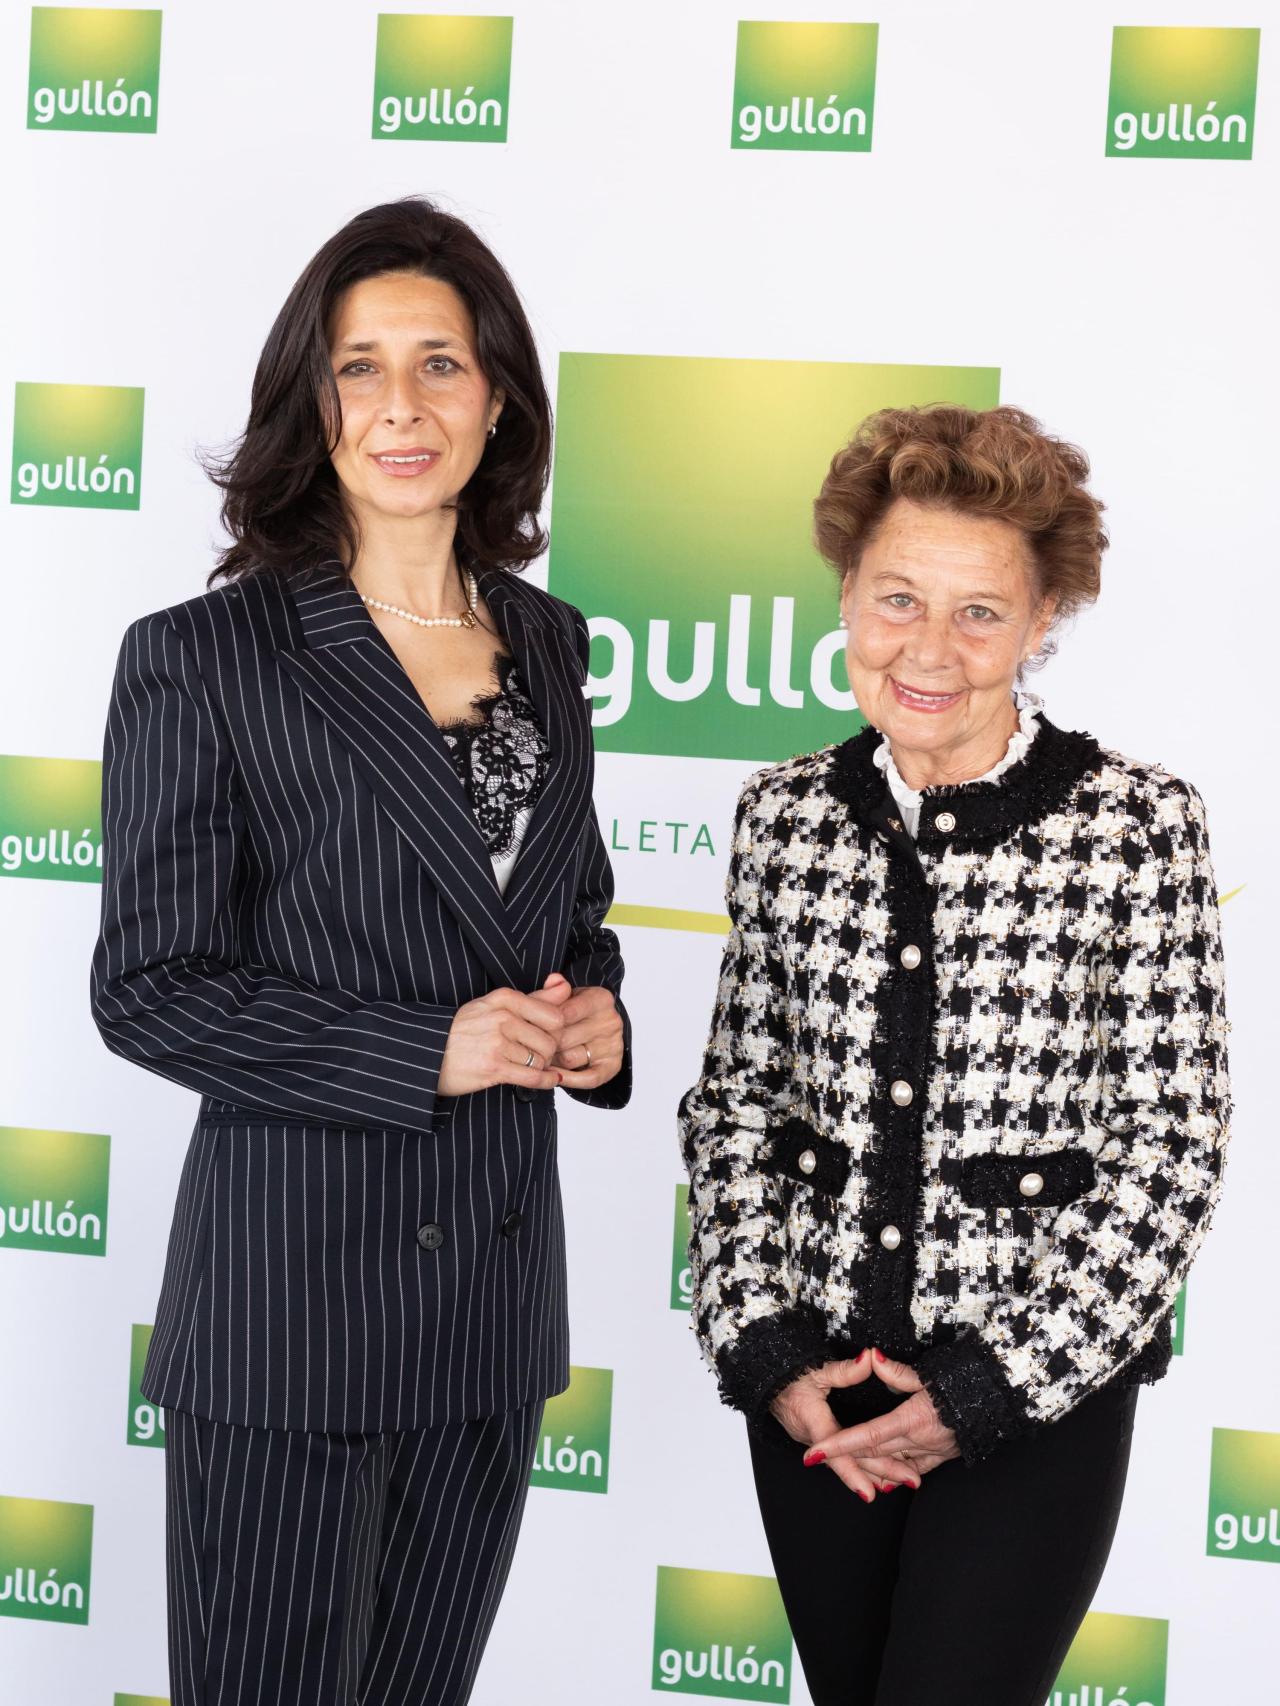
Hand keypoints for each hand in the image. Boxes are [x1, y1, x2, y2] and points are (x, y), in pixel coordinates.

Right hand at [437, 982, 571, 1097]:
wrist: (430, 1053)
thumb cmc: (465, 1029)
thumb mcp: (497, 1005)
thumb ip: (535, 997)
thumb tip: (564, 984)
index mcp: (505, 999)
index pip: (554, 1016)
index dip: (556, 1031)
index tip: (547, 1036)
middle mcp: (502, 1018)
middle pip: (550, 1040)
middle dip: (548, 1052)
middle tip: (537, 1054)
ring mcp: (497, 1044)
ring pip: (541, 1060)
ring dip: (539, 1067)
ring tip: (527, 1065)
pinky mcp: (492, 1068)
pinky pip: (532, 1077)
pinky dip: (545, 1081)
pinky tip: (548, 1079)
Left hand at [532, 975, 624, 1090]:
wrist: (590, 1025)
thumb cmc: (569, 1010)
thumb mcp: (559, 998)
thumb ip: (550, 992)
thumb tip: (553, 980)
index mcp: (601, 998)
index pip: (565, 1013)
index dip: (541, 1024)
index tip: (526, 1029)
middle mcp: (611, 1020)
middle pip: (565, 1038)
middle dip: (542, 1044)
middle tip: (525, 1048)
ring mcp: (614, 1044)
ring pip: (571, 1058)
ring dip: (551, 1061)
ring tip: (537, 1058)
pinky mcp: (613, 1066)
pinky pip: (588, 1078)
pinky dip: (568, 1079)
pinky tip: (552, 1075)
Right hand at [770, 1350, 921, 1501]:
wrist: (767, 1381)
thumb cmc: (789, 1374)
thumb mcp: (816, 1368)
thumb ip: (845, 1369)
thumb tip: (870, 1359)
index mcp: (812, 1419)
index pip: (834, 1447)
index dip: (851, 1471)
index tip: (869, 1493)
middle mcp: (812, 1436)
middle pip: (849, 1460)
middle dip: (879, 1474)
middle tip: (911, 1481)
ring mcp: (814, 1441)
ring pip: (846, 1462)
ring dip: (872, 1473)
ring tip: (901, 1484)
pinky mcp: (817, 1439)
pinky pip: (839, 1458)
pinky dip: (859, 1466)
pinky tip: (877, 1475)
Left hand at [805, 1350, 960, 1491]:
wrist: (996, 1401)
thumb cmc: (960, 1384)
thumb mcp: (927, 1374)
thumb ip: (895, 1371)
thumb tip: (870, 1357)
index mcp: (912, 1419)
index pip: (867, 1436)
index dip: (839, 1445)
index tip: (814, 1452)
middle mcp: (919, 1441)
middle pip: (874, 1453)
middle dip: (844, 1457)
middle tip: (816, 1457)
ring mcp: (931, 1452)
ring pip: (891, 1466)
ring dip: (867, 1469)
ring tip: (841, 1467)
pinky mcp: (942, 1457)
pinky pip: (914, 1470)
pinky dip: (897, 1475)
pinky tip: (885, 1481)